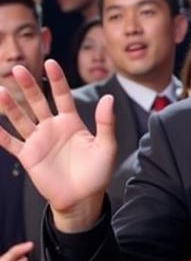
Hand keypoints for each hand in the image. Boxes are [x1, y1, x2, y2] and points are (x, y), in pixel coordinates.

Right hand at [0, 60, 115, 229]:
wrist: (83, 198)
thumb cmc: (98, 172)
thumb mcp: (106, 146)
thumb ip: (106, 123)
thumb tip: (109, 97)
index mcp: (72, 122)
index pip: (62, 96)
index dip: (56, 80)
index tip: (50, 62)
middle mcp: (52, 128)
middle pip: (37, 103)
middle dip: (28, 86)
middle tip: (17, 68)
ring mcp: (38, 141)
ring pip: (21, 119)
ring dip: (10, 106)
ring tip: (1, 91)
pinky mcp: (28, 156)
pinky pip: (11, 143)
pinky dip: (1, 134)